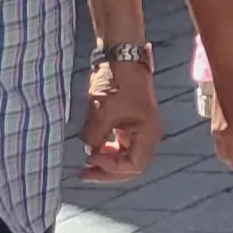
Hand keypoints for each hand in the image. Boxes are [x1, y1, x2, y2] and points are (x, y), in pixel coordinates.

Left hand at [77, 61, 158, 183]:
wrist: (121, 58)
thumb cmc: (115, 83)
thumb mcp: (101, 113)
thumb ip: (94, 138)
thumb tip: (90, 150)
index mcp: (147, 133)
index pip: (133, 166)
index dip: (110, 168)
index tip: (88, 160)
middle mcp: (149, 135)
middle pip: (132, 166)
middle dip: (108, 172)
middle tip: (83, 174)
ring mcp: (141, 129)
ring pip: (127, 158)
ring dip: (108, 164)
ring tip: (86, 164)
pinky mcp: (132, 123)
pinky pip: (122, 147)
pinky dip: (108, 152)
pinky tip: (94, 150)